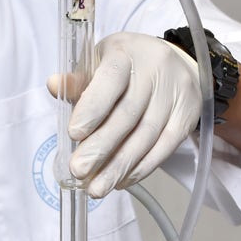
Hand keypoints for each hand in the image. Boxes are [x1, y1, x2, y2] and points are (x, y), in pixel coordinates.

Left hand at [48, 32, 201, 197]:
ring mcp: (175, 93)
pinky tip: (121, 181)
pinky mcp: (187, 115)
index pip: (111, 79)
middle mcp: (155, 70)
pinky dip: (140, 168)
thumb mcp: (99, 64)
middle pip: (127, 115)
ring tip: (96, 188)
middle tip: (79, 170)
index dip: (92, 108)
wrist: (175, 65)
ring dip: (118, 167)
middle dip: (101, 147)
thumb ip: (78, 81)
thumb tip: (53, 85)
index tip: (73, 134)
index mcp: (126, 53)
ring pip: (146, 137)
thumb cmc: (126, 68)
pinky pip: (164, 148)